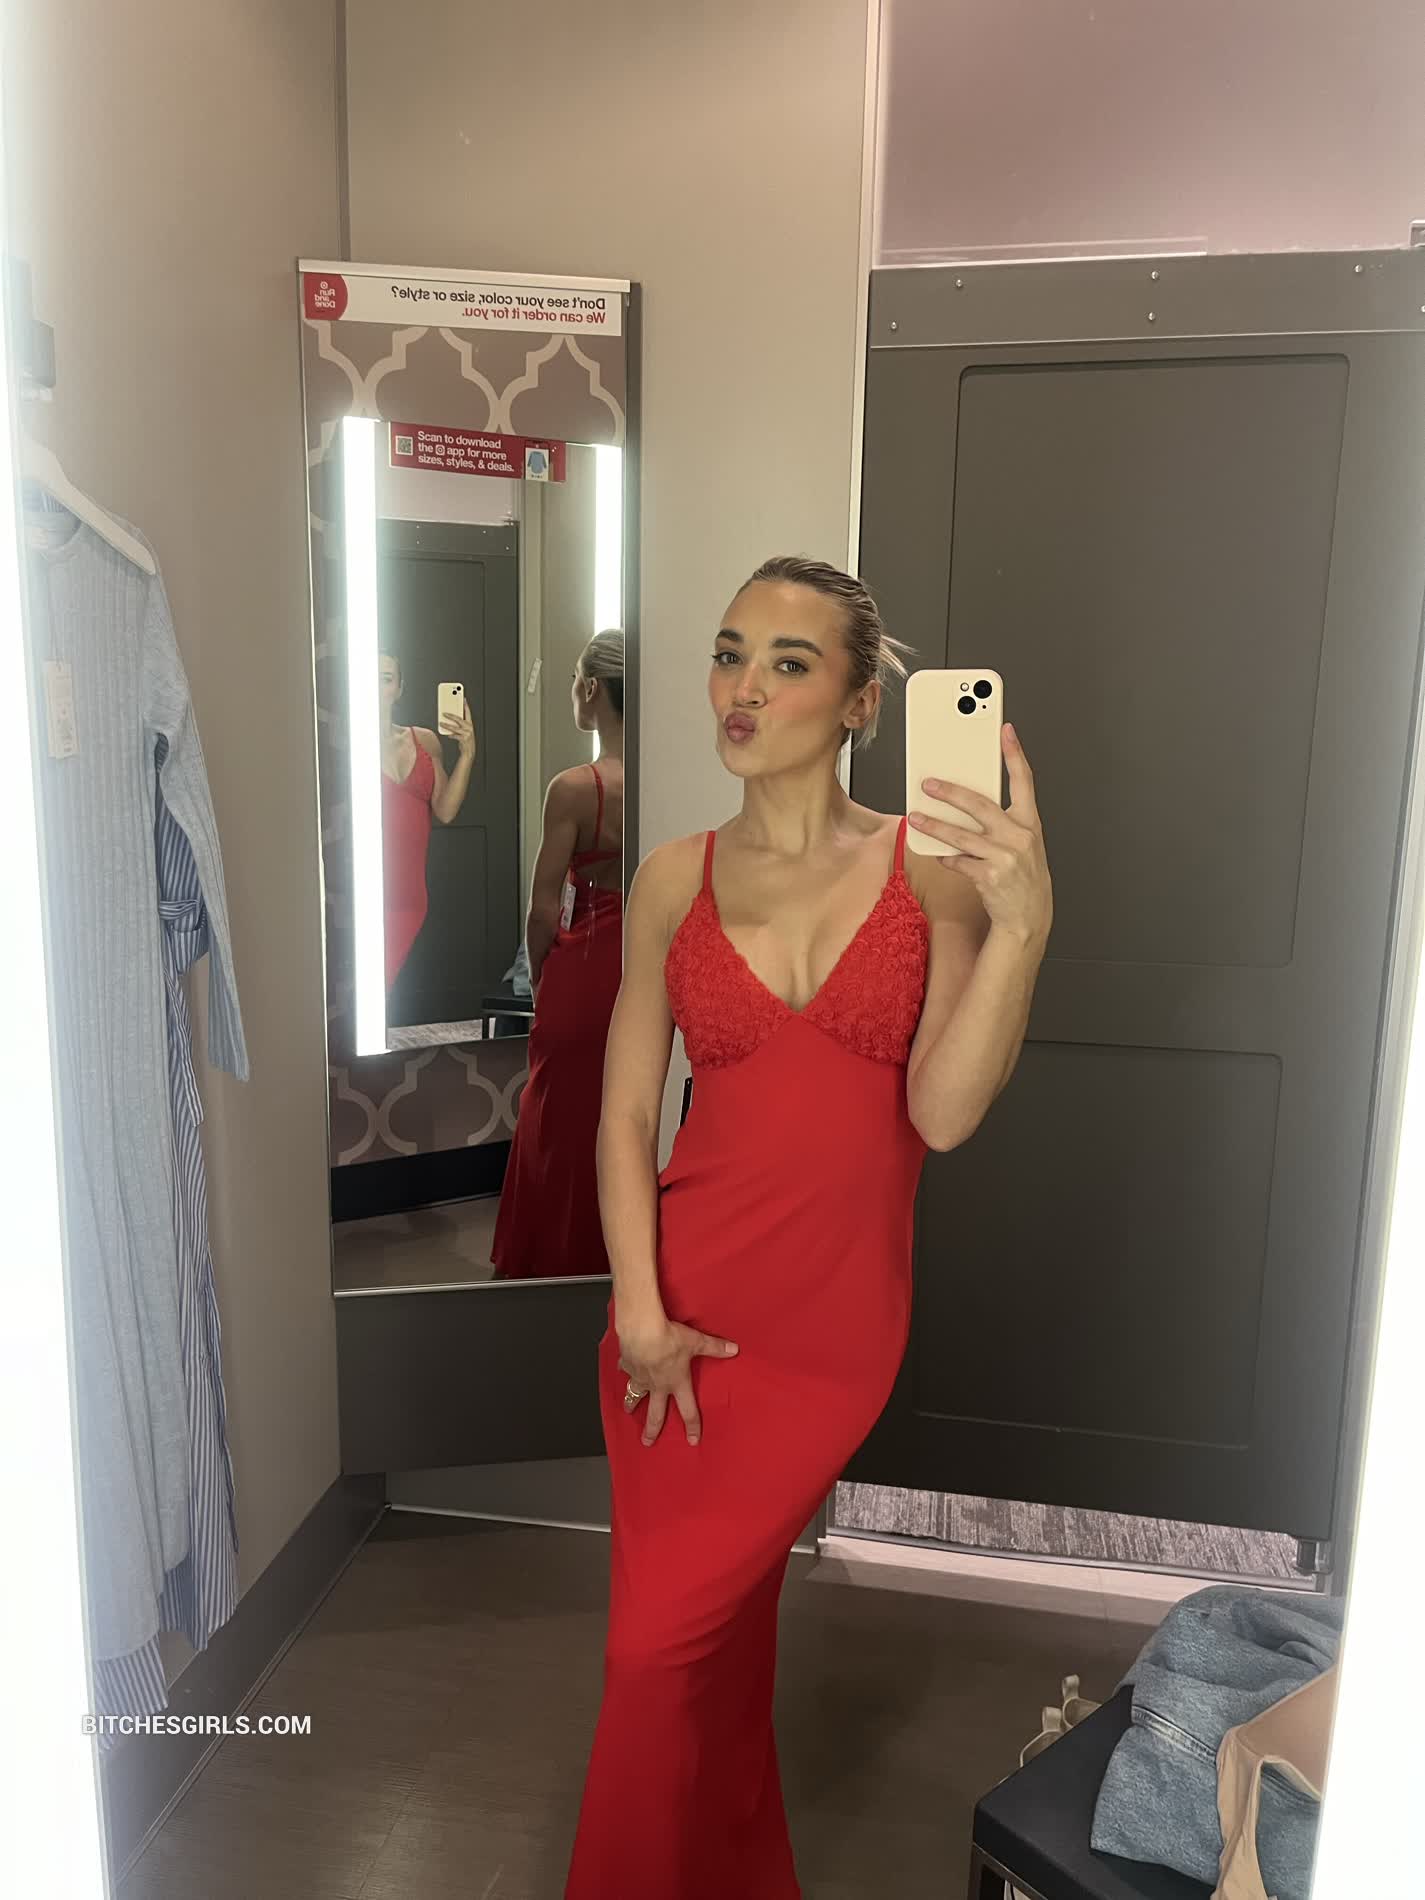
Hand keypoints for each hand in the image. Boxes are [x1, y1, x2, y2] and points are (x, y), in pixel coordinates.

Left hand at [440, 703, 476, 758]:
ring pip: (454, 727)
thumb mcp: (465, 731)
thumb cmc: (466, 741)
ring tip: (441, 723)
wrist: (469, 752)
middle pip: (459, 719)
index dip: (465, 705)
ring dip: (447, 725)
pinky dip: (450, 735)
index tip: (463, 699)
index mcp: (470, 724)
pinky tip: (448, 735)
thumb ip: (460, 725)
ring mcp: (467, 733)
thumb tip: (450, 719)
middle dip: (451, 715)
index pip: (468, 713)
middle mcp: (469, 728)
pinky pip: (454, 735)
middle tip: (444, 713)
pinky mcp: (463, 739)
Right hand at [617, 1314, 738, 1447]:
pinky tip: (622, 1367)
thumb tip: (735, 1349)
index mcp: (676, 1383)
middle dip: (652, 1430)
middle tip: (648, 1442)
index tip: (692, 1441)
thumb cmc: (670, 1339)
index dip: (693, 1426)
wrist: (643, 1331)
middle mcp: (658, 1385)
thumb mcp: (696, 1342)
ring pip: (635, 1395)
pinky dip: (624, 1369)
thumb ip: (715, 1347)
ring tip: (628, 1410)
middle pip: (655, 1413)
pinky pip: (626, 1369)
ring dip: (631, 1404)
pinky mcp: (628, 1365)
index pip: (688, 1410)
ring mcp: (641, 1377)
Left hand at [909, 722, 1052, 945]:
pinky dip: (946, 857)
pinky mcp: (990, 876)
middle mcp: (1020, 837)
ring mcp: (1005, 857)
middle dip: (951, 792)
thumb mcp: (1023, 845)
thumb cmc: (1023, 877)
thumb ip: (1002, 822)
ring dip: (934, 825)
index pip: (1024, 781)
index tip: (1005, 731)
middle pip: (980, 804)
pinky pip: (958, 861)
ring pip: (961, 835)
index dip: (1015, 754)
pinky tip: (939, 854)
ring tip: (916, 817)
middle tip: (928, 783)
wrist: (1029, 918)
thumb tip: (965, 802)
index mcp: (1029, 824)